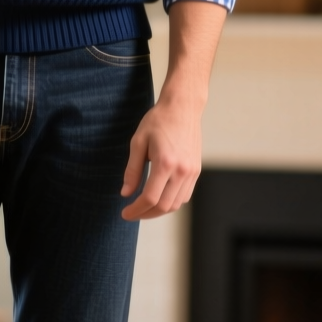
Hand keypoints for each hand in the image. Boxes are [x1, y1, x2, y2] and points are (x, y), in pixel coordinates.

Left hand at [120, 93, 202, 220]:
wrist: (182, 108)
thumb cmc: (158, 121)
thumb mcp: (138, 143)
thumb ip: (132, 171)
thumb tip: (126, 194)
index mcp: (165, 163)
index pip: (150, 198)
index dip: (136, 210)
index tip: (125, 213)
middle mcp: (182, 170)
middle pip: (164, 206)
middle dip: (145, 214)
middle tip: (132, 213)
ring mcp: (192, 172)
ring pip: (176, 204)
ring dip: (159, 210)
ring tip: (144, 207)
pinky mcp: (196, 170)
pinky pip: (185, 195)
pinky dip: (171, 201)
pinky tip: (159, 197)